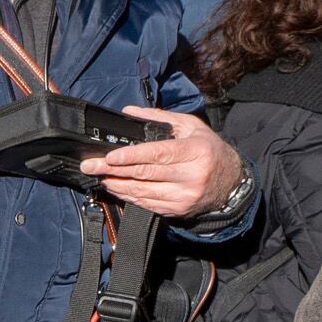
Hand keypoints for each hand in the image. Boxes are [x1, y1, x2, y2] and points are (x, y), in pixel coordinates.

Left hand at [81, 104, 242, 220]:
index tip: (109, 156)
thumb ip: (159, 118)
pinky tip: (115, 187)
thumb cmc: (209, 150)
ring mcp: (184, 195)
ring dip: (116, 184)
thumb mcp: (191, 127)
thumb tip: (128, 112)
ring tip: (98, 175)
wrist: (232, 182)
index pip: (158, 154)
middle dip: (112, 170)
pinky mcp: (178, 209)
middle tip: (89, 166)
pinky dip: (127, 196)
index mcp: (195, 152)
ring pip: (142, 191)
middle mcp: (191, 176)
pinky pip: (146, 204)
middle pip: (145, 174)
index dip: (131, 156)